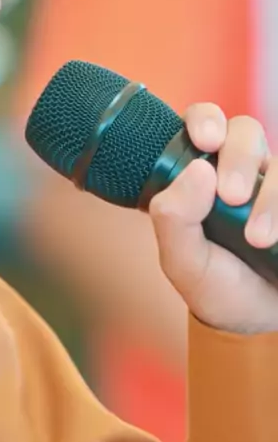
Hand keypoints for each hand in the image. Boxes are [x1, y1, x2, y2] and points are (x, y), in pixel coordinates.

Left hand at [149, 104, 277, 333]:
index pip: (203, 121)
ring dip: (270, 194)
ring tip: (258, 237)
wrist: (260, 322)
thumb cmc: (217, 284)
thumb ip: (174, 218)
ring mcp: (274, 182)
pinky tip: (277, 237)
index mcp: (203, 170)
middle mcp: (241, 167)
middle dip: (239, 158)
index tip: (206, 140)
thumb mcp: (184, 261)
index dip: (205, 119)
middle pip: (245, 131)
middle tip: (232, 196)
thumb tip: (198, 170)